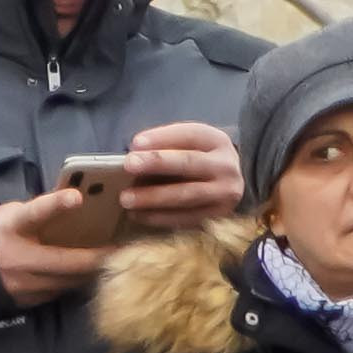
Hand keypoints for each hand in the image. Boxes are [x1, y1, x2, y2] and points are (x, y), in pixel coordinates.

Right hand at [0, 187, 129, 305]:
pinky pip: (62, 291)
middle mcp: (20, 257)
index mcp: (13, 227)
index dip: (55, 204)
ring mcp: (25, 283)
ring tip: (110, 264)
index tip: (76, 196)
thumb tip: (78, 205)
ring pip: (69, 280)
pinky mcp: (31, 300)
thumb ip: (40, 213)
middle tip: (121, 251)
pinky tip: (85, 276)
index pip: (34, 213)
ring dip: (90, 272)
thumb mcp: (13, 215)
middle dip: (97, 257)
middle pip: (66, 260)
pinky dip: (75, 283)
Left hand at [111, 124, 244, 226]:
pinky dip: (160, 217)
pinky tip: (138, 215)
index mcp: (216, 141)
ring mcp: (225, 193)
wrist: (226, 184)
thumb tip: (135, 152)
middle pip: (189, 162)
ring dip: (154, 197)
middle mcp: (225, 166)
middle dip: (157, 162)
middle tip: (128, 165)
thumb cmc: (196, 159)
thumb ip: (165, 144)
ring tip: (126, 198)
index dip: (162, 138)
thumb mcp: (187, 143)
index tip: (135, 143)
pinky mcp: (219, 216)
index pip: (190, 135)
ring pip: (187, 194)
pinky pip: (187, 218)